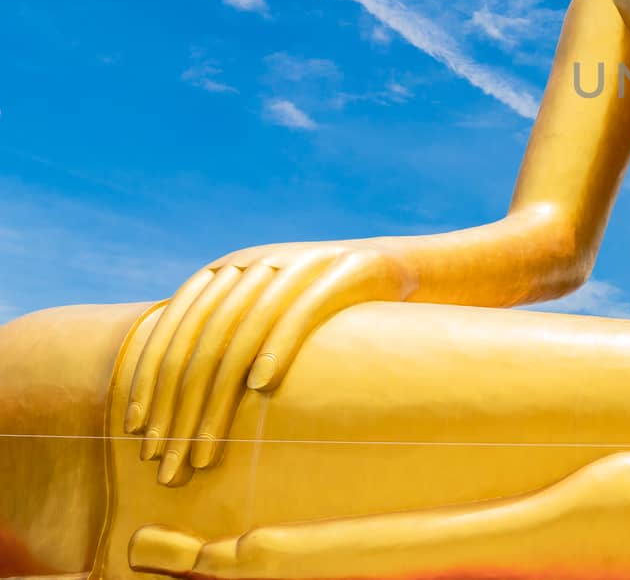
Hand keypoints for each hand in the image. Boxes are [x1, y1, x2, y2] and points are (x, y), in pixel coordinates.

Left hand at [123, 242, 416, 485]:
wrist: (387, 265)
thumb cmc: (315, 299)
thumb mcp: (260, 306)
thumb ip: (219, 329)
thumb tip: (164, 387)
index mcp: (222, 272)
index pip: (171, 334)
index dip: (149, 385)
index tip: (141, 435)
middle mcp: (249, 266)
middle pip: (199, 348)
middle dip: (178, 413)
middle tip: (170, 464)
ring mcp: (293, 268)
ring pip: (238, 341)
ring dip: (215, 405)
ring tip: (205, 451)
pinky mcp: (336, 274)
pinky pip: (298, 315)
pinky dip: (275, 349)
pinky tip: (259, 388)